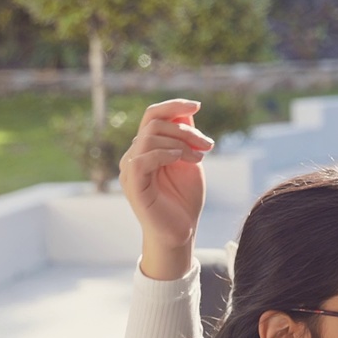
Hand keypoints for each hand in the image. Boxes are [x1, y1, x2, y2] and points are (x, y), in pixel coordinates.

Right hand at [119, 98, 214, 279]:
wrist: (180, 233)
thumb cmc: (184, 200)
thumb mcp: (189, 162)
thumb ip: (185, 139)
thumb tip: (186, 112)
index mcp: (146, 148)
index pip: (153, 115)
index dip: (174, 105)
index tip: (197, 104)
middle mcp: (134, 155)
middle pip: (154, 122)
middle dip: (185, 129)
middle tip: (208, 145)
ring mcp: (130, 169)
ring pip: (149, 136)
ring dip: (180, 142)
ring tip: (198, 158)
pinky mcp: (132, 185)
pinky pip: (143, 158)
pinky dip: (165, 153)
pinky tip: (181, 159)